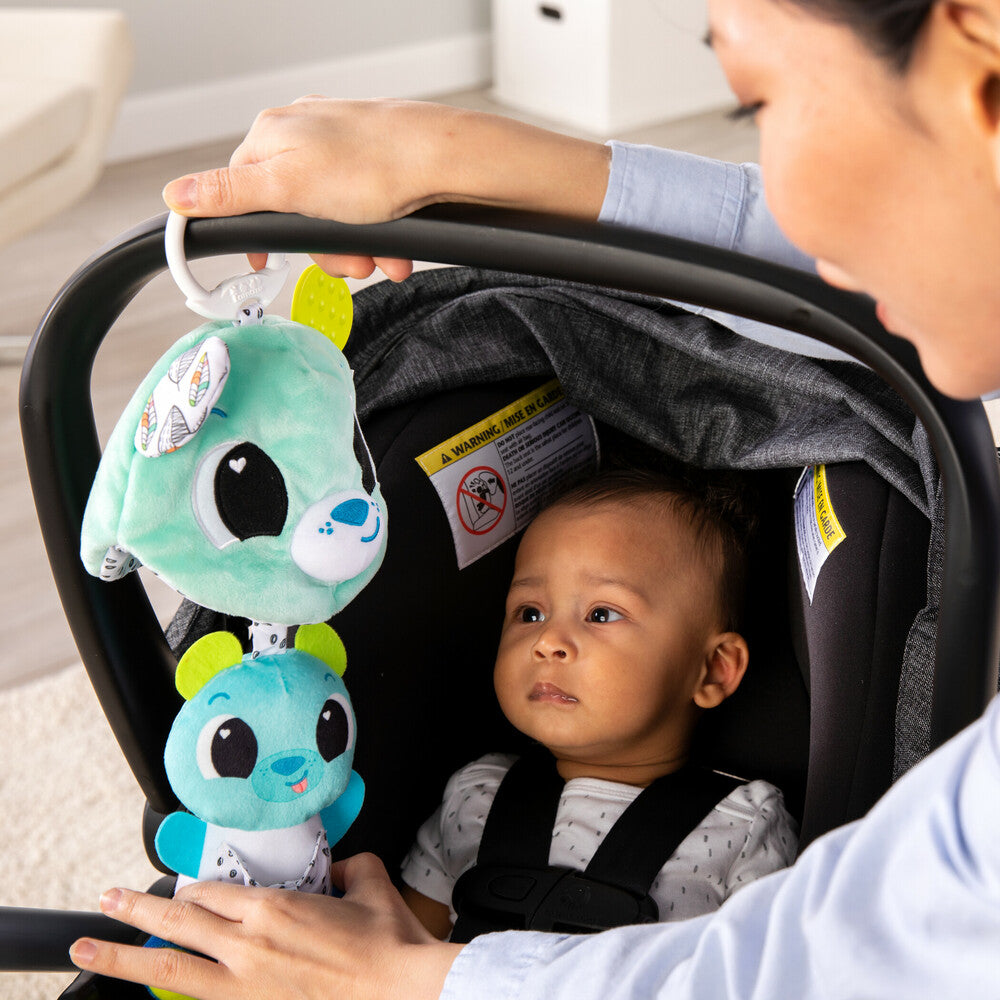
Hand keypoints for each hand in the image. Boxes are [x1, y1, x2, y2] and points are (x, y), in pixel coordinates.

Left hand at [69, 853, 462, 999]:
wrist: (402, 989)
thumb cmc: (388, 944)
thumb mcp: (369, 882)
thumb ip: (346, 869)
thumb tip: (338, 872)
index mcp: (274, 907)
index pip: (211, 890)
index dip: (190, 888)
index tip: (182, 891)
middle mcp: (249, 944)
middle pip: (175, 923)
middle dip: (132, 910)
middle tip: (105, 901)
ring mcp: (246, 985)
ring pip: (169, 970)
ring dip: (123, 958)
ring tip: (88, 951)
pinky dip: (172, 997)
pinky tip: (149, 994)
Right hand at [162, 96, 609, 281]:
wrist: (443, 162)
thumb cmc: (372, 168)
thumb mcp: (287, 189)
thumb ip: (229, 195)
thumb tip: (175, 195)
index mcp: (272, 137)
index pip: (243, 194)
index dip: (259, 237)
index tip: (265, 265)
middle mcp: (304, 137)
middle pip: (294, 214)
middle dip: (326, 251)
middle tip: (352, 265)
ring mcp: (341, 148)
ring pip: (332, 218)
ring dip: (357, 250)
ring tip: (381, 258)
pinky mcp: (375, 163)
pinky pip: (364, 211)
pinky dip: (378, 237)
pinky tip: (395, 249)